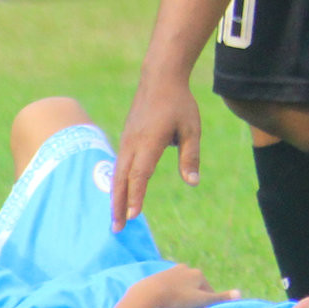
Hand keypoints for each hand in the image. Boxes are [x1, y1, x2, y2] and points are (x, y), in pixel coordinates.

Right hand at [112, 74, 202, 228]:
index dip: (136, 196)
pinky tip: (119, 195)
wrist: (160, 79)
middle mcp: (133, 143)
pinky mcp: (126, 138)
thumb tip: (193, 182)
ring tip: (115, 218)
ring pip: (117, 174)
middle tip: (117, 229)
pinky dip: (117, 183)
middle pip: (122, 179)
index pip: (140, 174)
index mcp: (150, 142)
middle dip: (118, 205)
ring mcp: (126, 140)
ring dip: (115, 197)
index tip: (132, 216)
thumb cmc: (180, 104)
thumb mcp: (192, 129)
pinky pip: (118, 165)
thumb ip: (191, 156)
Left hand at [137, 264, 240, 307]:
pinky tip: (167, 303)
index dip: (205, 304)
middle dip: (193, 300)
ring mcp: (173, 271)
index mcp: (199, 273)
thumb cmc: (177, 298)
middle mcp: (187, 268)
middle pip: (196, 289)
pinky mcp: (161, 276)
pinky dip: (171, 294)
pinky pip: (171, 287)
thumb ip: (219, 298)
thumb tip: (240, 293)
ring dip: (182, 297)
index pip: (208, 291)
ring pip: (183, 287)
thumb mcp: (200, 300)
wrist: (148, 293)